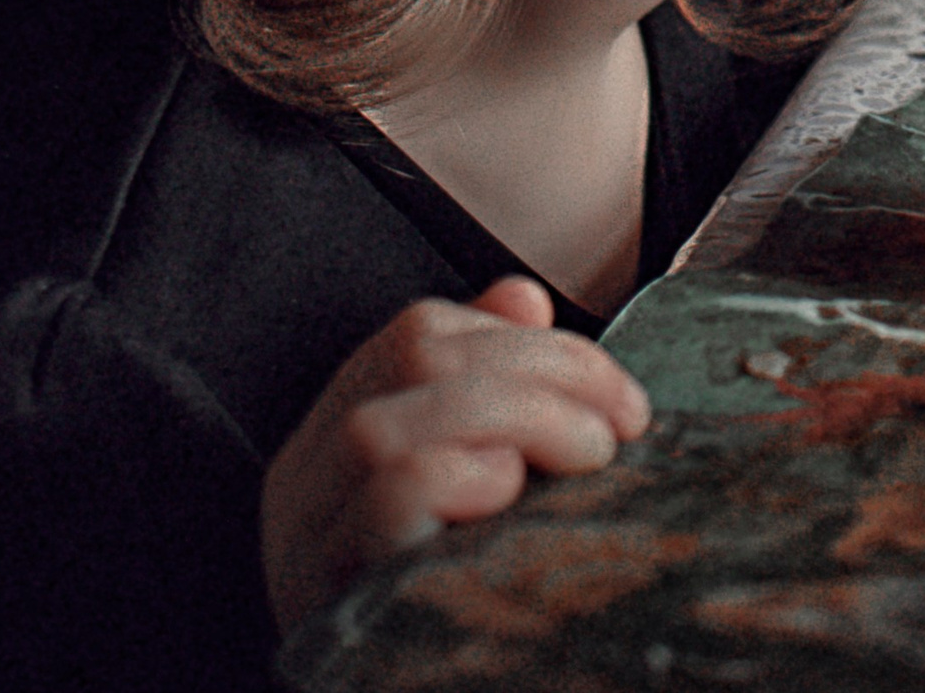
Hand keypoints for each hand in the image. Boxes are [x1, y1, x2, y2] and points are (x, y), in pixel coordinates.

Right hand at [260, 276, 649, 632]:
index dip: (526, 340)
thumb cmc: (461, 629)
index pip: (419, 334)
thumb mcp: (483, 502)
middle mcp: (304, 488)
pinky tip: (511, 497)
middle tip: (620, 426)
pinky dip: (458, 477)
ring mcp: (307, 552)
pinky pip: (385, 503)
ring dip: (514, 416)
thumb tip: (522, 296)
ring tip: (587, 458)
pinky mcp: (335, 614)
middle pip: (411, 359)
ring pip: (390, 423)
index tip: (615, 391)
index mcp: (336, 446)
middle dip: (538, 371)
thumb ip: (492, 397)